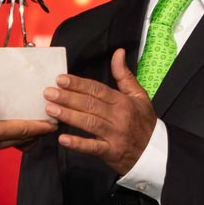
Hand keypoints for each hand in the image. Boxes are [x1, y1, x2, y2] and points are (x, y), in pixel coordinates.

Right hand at [0, 87, 53, 158]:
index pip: (23, 130)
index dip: (40, 126)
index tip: (54, 124)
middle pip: (18, 140)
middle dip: (34, 132)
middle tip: (46, 123)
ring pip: (6, 143)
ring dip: (20, 135)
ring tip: (27, 123)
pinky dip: (5, 136)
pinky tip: (2, 126)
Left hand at [46, 48, 157, 175]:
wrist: (155, 151)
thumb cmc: (144, 122)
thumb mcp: (138, 95)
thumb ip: (124, 75)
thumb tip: (119, 52)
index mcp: (123, 102)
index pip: (97, 90)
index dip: (78, 84)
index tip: (61, 79)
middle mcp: (118, 117)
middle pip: (90, 104)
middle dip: (68, 97)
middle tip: (49, 92)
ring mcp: (114, 135)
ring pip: (89, 123)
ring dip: (68, 115)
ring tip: (50, 109)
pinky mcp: (110, 152)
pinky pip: (92, 147)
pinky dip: (77, 143)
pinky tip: (63, 138)